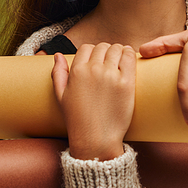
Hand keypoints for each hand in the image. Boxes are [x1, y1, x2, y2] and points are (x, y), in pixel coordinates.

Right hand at [51, 43, 136, 160]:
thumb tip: (58, 55)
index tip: (98, 58)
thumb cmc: (78, 120)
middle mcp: (93, 70)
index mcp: (77, 71)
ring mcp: (111, 76)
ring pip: (117, 49)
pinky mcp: (127, 83)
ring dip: (119, 51)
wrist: (96, 140)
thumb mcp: (61, 97)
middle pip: (103, 47)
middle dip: (106, 51)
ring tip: (121, 57)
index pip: (87, 47)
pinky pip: (129, 58)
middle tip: (111, 59)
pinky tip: (129, 58)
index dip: (92, 51)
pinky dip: (129, 55)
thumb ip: (58, 73)